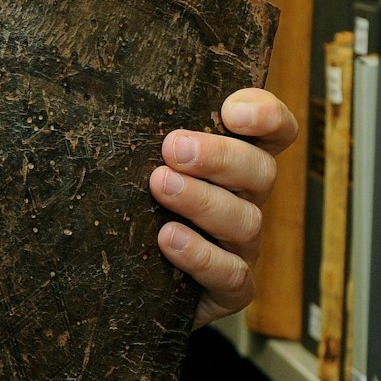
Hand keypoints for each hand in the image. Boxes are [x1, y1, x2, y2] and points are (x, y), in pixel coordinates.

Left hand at [148, 87, 296, 328]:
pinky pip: (232, 275)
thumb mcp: (139, 171)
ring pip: (246, 220)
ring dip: (203, 200)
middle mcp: (246, 202)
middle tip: (175, 148)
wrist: (132, 290)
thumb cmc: (138, 217)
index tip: (232, 110)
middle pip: (261, 171)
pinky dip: (201, 255)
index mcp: (234, 167)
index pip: (274, 133)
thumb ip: (144, 139)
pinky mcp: (230, 291)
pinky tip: (168, 239)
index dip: (266, 116)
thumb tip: (106, 90)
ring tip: (161, 186)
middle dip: (220, 157)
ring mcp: (241, 248)